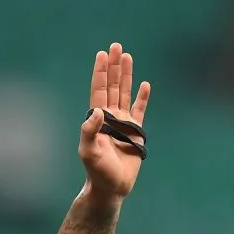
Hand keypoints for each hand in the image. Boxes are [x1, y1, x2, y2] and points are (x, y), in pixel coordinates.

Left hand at [77, 42, 150, 198]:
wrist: (111, 187)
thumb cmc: (97, 171)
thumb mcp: (89, 152)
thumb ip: (89, 132)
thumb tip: (98, 111)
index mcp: (97, 119)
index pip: (99, 90)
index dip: (100, 72)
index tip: (102, 54)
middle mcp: (110, 117)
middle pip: (111, 85)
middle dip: (113, 66)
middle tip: (115, 46)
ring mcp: (123, 123)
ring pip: (124, 93)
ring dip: (126, 75)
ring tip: (127, 56)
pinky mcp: (135, 132)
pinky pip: (140, 110)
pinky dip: (142, 96)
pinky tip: (144, 84)